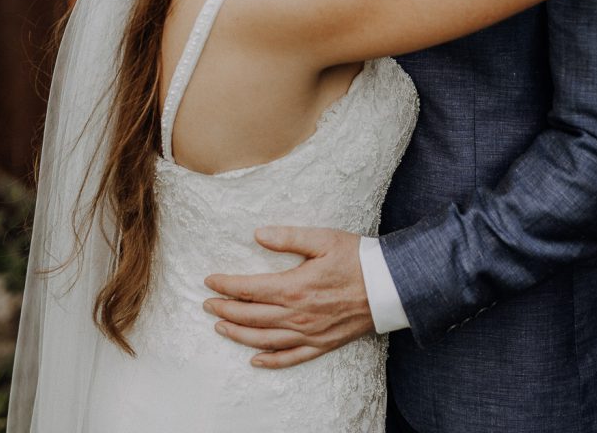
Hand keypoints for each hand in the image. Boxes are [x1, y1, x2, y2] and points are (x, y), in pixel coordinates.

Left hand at [203, 227, 372, 367]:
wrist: (389, 286)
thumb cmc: (357, 258)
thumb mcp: (323, 239)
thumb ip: (288, 237)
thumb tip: (258, 234)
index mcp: (295, 287)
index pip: (250, 289)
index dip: (227, 285)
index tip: (210, 281)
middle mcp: (298, 315)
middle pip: (251, 316)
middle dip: (225, 310)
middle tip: (207, 304)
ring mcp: (309, 333)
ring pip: (264, 340)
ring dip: (239, 335)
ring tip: (221, 327)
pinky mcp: (322, 344)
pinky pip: (290, 358)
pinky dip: (270, 361)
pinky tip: (255, 359)